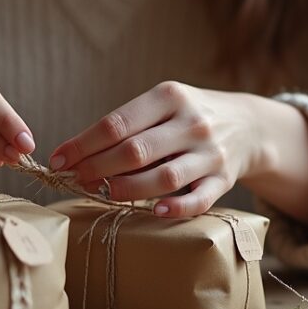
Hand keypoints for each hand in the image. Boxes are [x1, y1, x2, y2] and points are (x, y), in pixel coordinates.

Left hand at [48, 81, 274, 217]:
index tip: (59, 159)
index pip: (116, 123)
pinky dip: (175, 208)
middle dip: (98, 168)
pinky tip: (154, 212)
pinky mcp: (223, 180)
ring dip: (128, 189)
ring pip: (164, 177)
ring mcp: (210, 153)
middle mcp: (192, 122)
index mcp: (169, 96)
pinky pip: (198, 199)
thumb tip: (74, 156)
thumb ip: (125, 126)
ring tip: (105, 193)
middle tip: (76, 179)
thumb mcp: (161, 105)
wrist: (248, 124)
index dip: (82, 145)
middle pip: (135, 151)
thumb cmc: (186, 116)